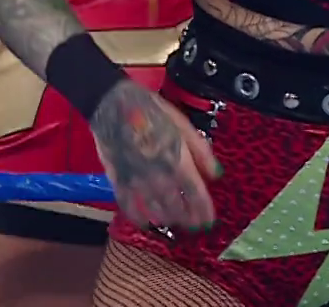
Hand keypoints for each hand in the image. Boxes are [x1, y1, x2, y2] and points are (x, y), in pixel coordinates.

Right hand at [89, 80, 219, 229]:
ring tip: (175, 222)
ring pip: (156, 210)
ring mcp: (137, 180)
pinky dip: (139, 218)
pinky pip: (129, 207)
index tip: (209, 221)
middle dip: (188, 218)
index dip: (204, 210)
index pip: (195, 194)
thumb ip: (200, 150)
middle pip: (177, 206)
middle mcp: (159, 175)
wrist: (113, 104)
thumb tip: (215, 174)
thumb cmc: (151, 110)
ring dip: (168, 219)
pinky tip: (147, 223)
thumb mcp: (182, 124)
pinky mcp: (119, 181)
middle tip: (194, 225)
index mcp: (177, 159)